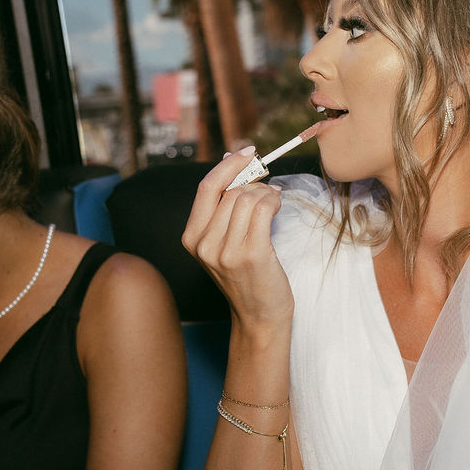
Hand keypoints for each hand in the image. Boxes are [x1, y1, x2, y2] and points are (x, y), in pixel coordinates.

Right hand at [183, 150, 293, 328]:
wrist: (260, 316)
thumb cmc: (246, 276)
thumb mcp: (223, 243)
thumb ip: (223, 208)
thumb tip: (230, 161)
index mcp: (191, 238)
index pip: (206, 188)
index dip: (228, 165)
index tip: (247, 152)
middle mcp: (204, 244)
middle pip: (231, 191)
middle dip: (254, 181)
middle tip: (268, 185)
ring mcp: (226, 251)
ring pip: (248, 198)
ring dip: (266, 192)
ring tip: (273, 200)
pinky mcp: (251, 254)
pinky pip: (263, 208)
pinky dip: (274, 200)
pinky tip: (278, 204)